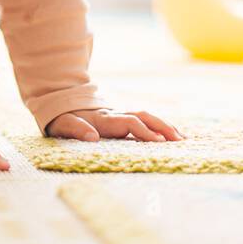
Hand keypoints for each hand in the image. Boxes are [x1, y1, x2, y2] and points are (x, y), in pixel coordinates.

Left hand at [44, 107, 185, 140]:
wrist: (60, 103)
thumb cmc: (61, 119)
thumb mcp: (62, 124)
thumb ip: (76, 129)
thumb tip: (92, 137)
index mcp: (103, 118)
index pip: (129, 123)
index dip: (143, 131)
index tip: (158, 141)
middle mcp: (115, 114)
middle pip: (143, 116)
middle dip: (162, 127)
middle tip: (178, 140)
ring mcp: (120, 115)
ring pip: (147, 116)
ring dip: (164, 126)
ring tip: (182, 139)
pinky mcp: (123, 119)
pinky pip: (145, 120)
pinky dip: (160, 126)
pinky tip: (172, 136)